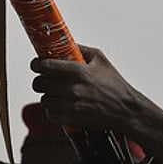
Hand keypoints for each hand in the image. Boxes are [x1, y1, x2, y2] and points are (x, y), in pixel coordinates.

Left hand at [32, 44, 162, 163]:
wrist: (125, 110)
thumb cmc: (115, 84)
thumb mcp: (101, 60)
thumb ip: (81, 49)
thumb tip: (64, 43)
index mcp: (79, 71)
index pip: (45, 65)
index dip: (36, 64)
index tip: (36, 64)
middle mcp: (72, 88)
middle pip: (40, 83)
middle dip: (40, 80)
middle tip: (45, 79)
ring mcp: (70, 105)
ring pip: (44, 99)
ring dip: (48, 96)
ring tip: (58, 94)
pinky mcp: (71, 119)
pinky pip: (50, 114)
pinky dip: (53, 110)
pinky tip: (62, 106)